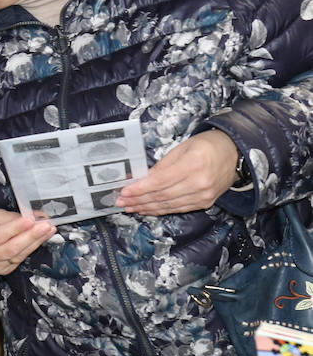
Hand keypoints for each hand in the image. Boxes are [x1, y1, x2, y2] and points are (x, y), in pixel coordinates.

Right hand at [0, 208, 55, 275]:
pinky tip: (38, 241)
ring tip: (47, 231)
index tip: (31, 220)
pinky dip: (29, 250)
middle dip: (31, 237)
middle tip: (46, 226)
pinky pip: (18, 261)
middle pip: (9, 249)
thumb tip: (35, 217)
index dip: (15, 229)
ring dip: (35, 243)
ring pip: (16, 257)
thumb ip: (12, 217)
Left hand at [117, 130, 239, 216]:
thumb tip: (142, 179)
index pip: (160, 182)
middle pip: (162, 196)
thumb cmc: (206, 146)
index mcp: (192, 165)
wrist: (235, 154)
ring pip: (169, 205)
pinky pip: (179, 209)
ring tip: (130, 207)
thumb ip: (162, 166)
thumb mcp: (182, 148)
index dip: (140, 189)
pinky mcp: (206, 203)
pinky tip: (148, 209)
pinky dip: (161, 210)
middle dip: (139, 200)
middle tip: (121, 202)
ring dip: (147, 208)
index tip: (124, 191)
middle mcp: (199, 183)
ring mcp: (204, 196)